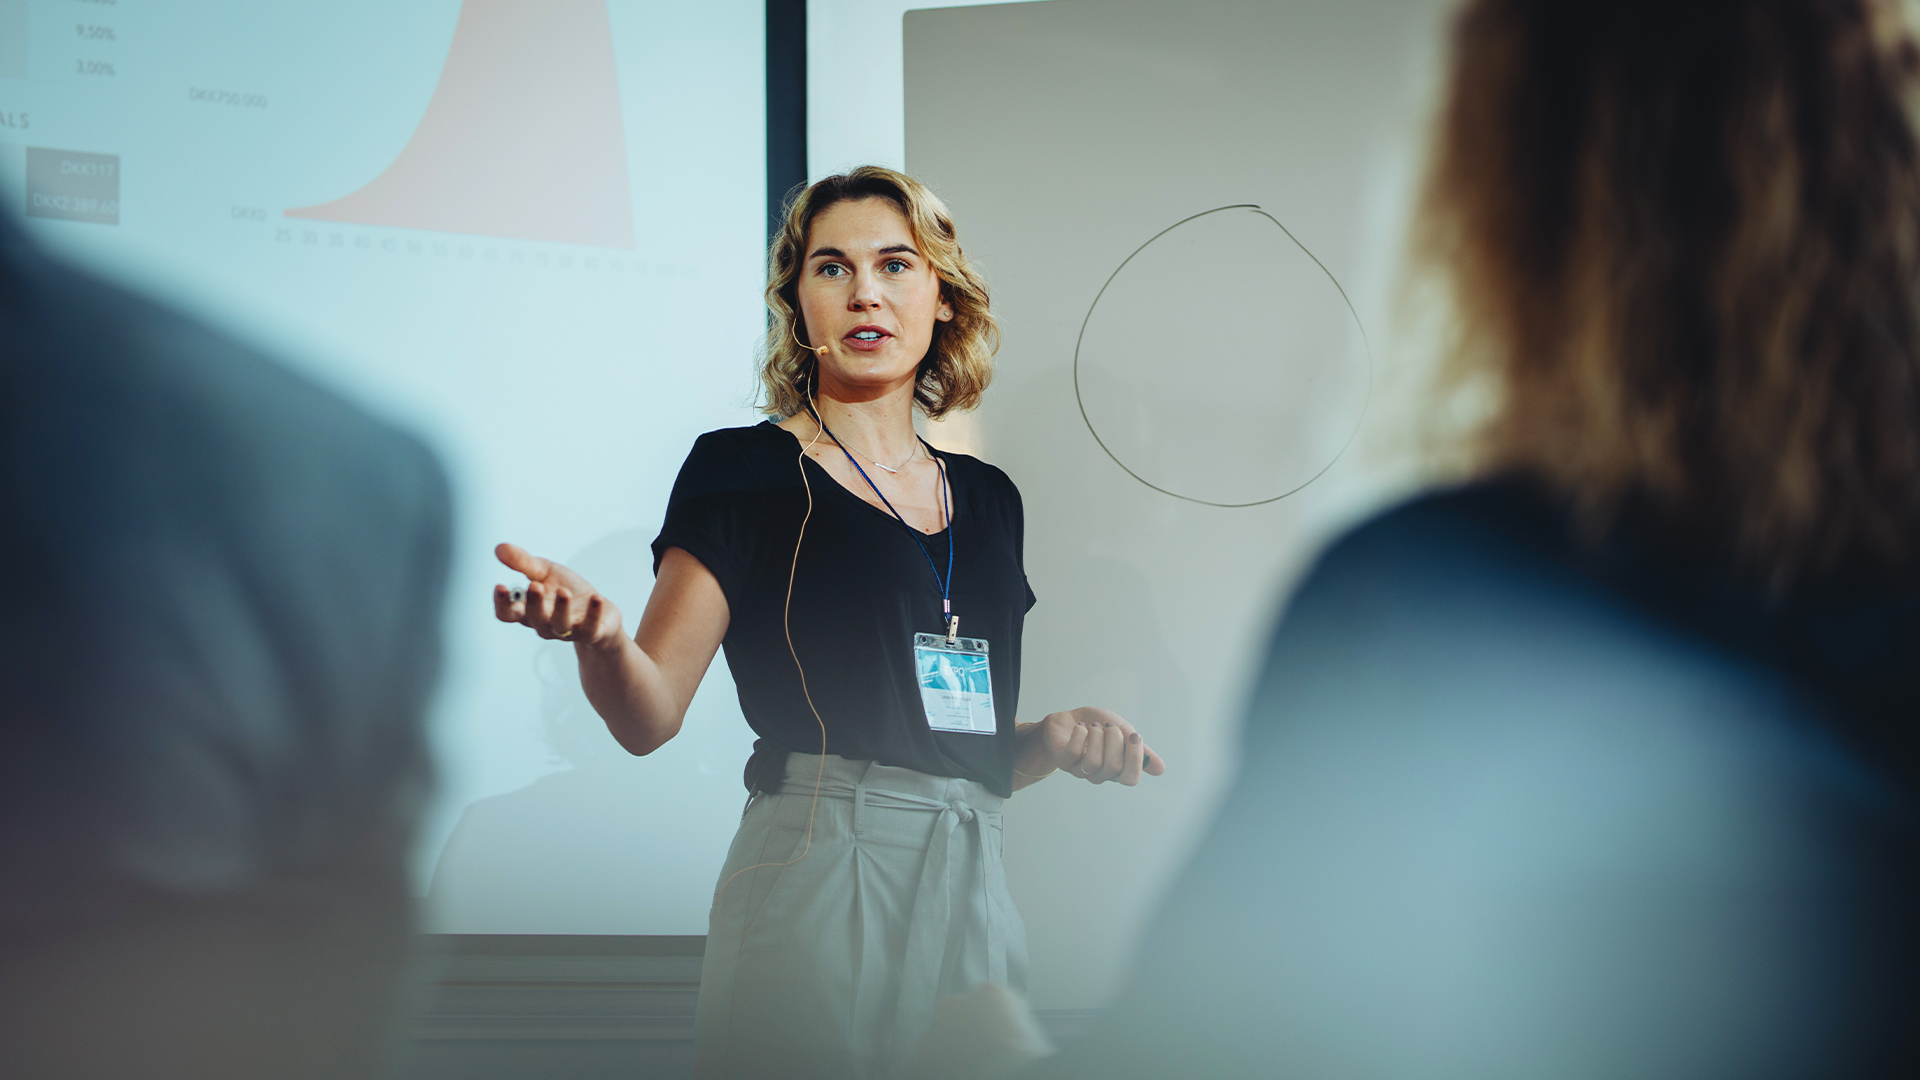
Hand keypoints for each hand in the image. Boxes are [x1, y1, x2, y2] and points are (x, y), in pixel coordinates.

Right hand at [492, 542, 624, 648]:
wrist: (601, 609)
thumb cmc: (567, 590)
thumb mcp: (545, 572)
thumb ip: (523, 562)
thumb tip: (499, 548)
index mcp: (528, 610)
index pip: (507, 613)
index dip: (502, 603)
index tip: (501, 586)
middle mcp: (544, 624)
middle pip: (533, 619)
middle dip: (534, 603)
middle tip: (535, 585)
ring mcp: (567, 630)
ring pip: (559, 625)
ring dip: (561, 609)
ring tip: (563, 592)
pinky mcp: (591, 633)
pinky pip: (590, 628)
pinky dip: (593, 614)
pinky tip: (596, 598)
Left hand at [1015, 707, 1165, 786]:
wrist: (1069, 719)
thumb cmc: (1097, 727)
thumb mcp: (1123, 732)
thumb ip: (1140, 749)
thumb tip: (1161, 769)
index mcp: (1116, 770)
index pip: (1130, 778)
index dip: (1135, 758)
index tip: (1135, 735)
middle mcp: (1099, 774)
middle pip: (1114, 767)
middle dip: (1114, 739)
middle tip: (1109, 725)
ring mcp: (1079, 770)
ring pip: (1094, 761)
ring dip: (1097, 736)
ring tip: (1094, 726)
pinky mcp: (1063, 760)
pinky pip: (1074, 752)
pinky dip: (1081, 734)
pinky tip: (1081, 728)